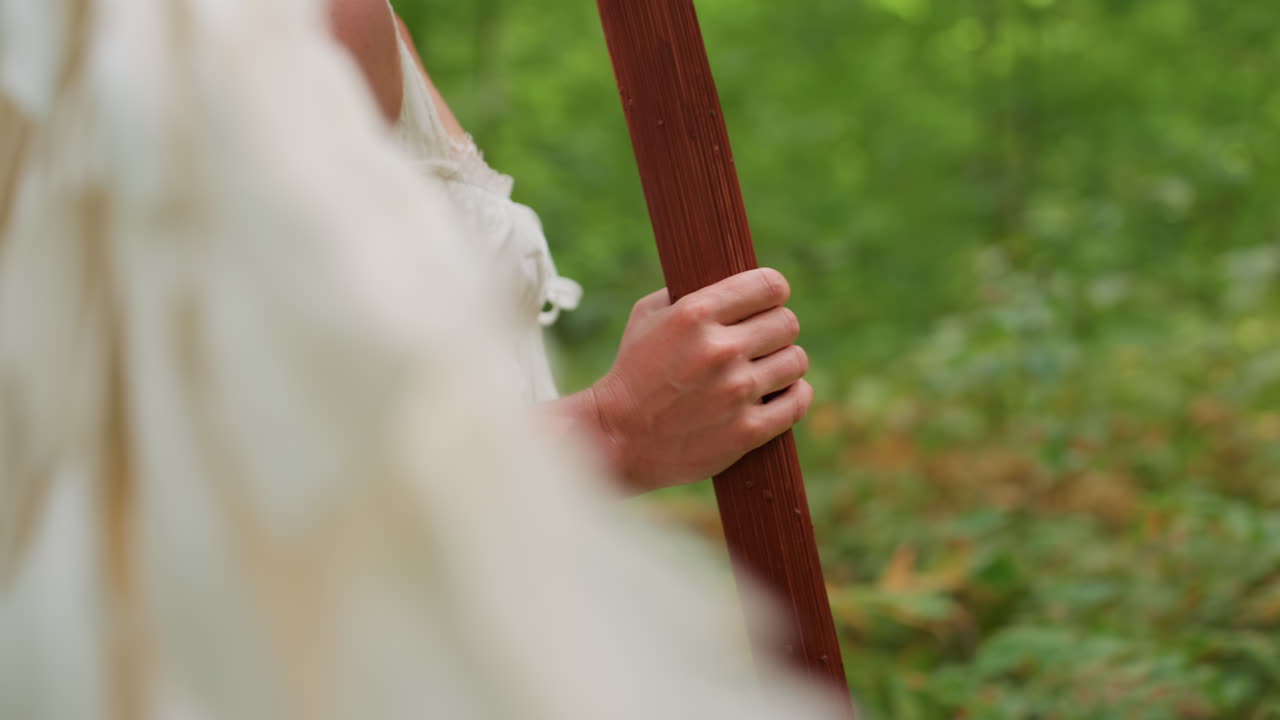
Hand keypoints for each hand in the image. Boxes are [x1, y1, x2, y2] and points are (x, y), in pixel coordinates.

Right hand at [581, 268, 812, 492]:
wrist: (618, 439)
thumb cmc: (634, 372)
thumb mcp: (647, 316)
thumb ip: (691, 293)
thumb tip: (735, 282)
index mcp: (695, 314)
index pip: (769, 286)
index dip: (774, 291)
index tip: (770, 300)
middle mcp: (719, 350)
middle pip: (787, 323)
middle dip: (777, 328)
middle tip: (763, 340)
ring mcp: (735, 392)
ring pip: (796, 361)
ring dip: (784, 363)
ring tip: (767, 369)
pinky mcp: (746, 430)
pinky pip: (797, 402)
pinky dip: (793, 396)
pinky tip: (779, 393)